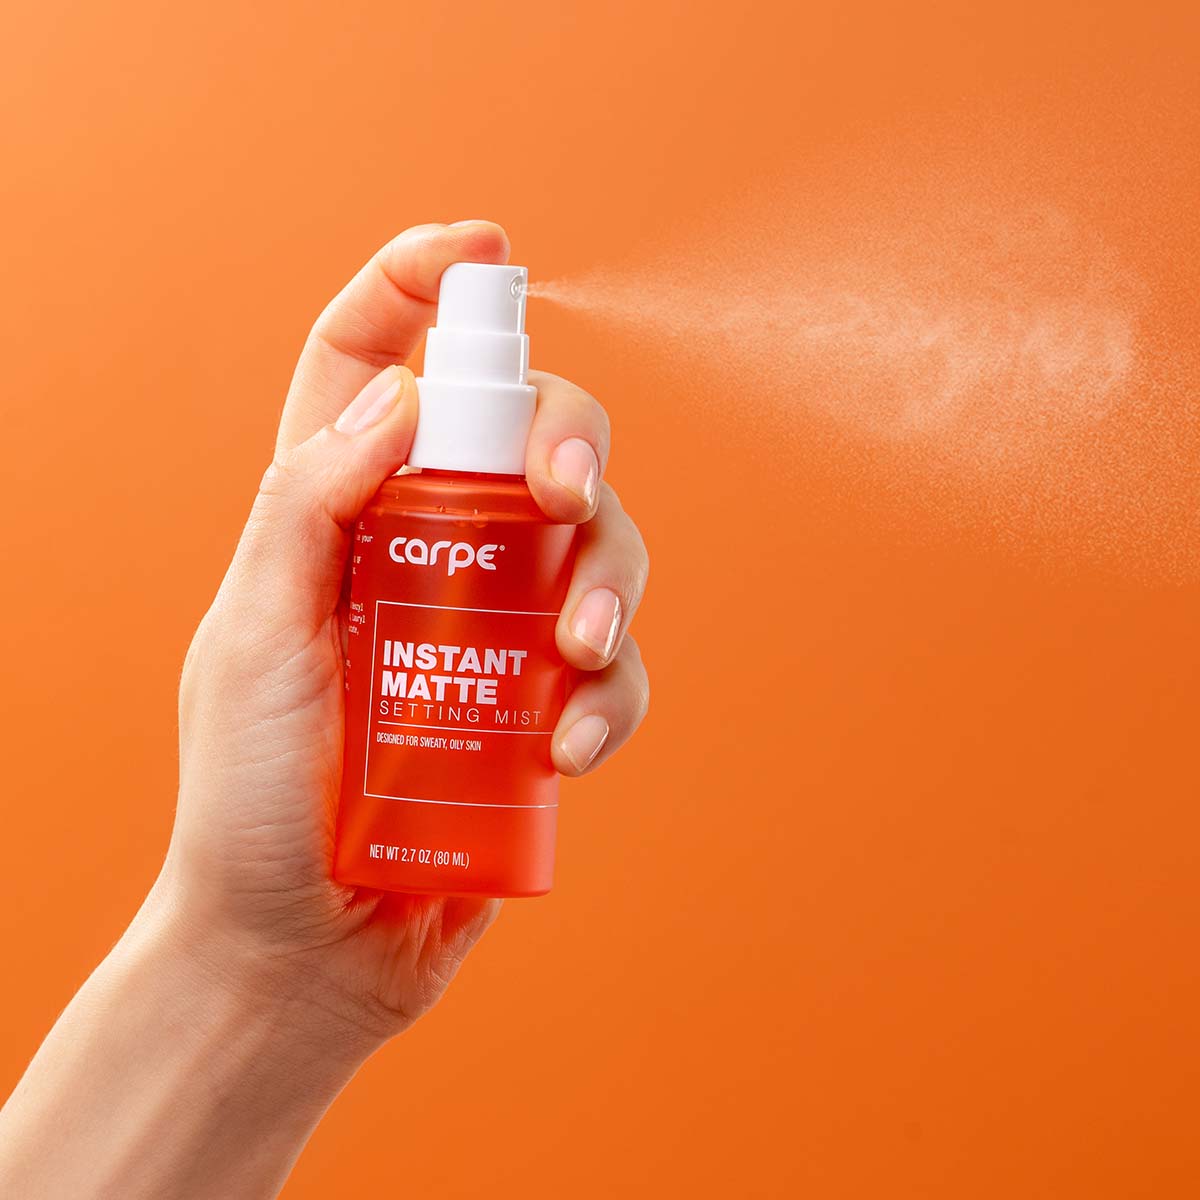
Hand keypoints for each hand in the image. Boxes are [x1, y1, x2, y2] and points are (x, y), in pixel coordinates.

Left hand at [156, 221, 649, 1052]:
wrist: (299, 949)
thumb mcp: (251, 638)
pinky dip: (609, 697)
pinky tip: (567, 747)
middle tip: (564, 493)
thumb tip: (398, 393)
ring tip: (575, 648)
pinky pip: (615, 671)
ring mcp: (497, 630)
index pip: (371, 361)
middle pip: (526, 437)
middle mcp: (428, 553)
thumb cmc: (248, 799)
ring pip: (598, 546)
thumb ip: (307, 506)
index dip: (421, 288)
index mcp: (337, 514)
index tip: (486, 253)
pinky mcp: (544, 707)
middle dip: (567, 440)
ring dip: (608, 577)